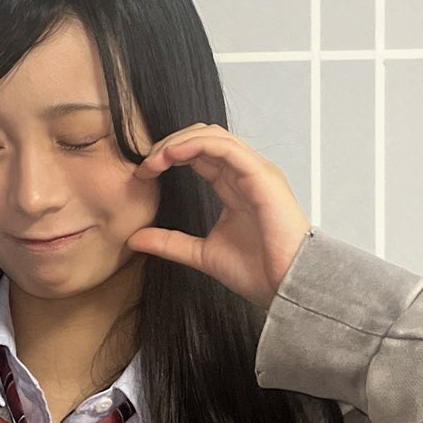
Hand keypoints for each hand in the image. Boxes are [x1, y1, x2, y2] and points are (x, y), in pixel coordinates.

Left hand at [127, 123, 312, 310]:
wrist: (288, 287)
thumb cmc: (259, 272)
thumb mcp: (201, 254)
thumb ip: (170, 243)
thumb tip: (134, 238)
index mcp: (234, 186)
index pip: (198, 154)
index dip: (167, 157)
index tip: (142, 174)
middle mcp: (245, 173)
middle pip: (202, 138)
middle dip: (169, 145)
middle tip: (144, 165)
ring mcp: (255, 172)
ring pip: (213, 136)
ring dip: (178, 142)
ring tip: (155, 159)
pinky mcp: (262, 176)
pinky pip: (226, 147)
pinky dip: (196, 145)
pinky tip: (173, 155)